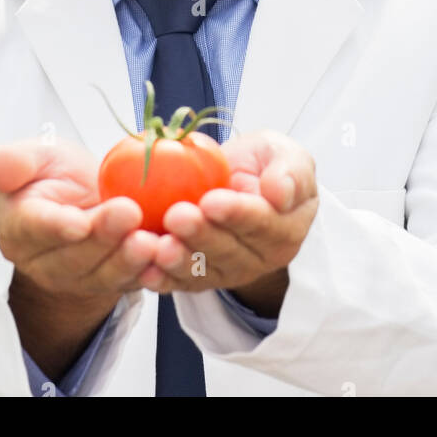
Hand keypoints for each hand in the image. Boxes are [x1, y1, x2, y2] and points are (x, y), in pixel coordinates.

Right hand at [0, 135, 160, 301]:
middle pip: (74, 256)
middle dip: (103, 238)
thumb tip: (0, 168)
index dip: (56, 227)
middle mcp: (45, 262)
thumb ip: (11, 160)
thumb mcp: (32, 155)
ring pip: (104, 275)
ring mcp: (81, 279)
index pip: (35, 229)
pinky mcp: (114, 283)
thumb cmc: (52, 175)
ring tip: (152, 241)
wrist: (83, 197)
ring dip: (129, 260)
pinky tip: (168, 258)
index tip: (78, 222)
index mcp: (19, 229)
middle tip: (129, 214)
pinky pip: (132, 283)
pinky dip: (152, 273)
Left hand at [135, 129, 317, 316]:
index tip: (212, 201)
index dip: (236, 214)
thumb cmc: (266, 165)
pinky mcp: (201, 277)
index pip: (262, 222)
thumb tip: (280, 193)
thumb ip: (291, 173)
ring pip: (203, 270)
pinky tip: (145, 271)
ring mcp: (229, 271)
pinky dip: (162, 278)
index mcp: (285, 228)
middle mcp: (259, 258)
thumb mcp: (287, 155)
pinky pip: (181, 281)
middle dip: (200, 235)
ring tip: (156, 246)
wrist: (242, 181)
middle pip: (228, 250)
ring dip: (178, 260)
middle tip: (176, 217)